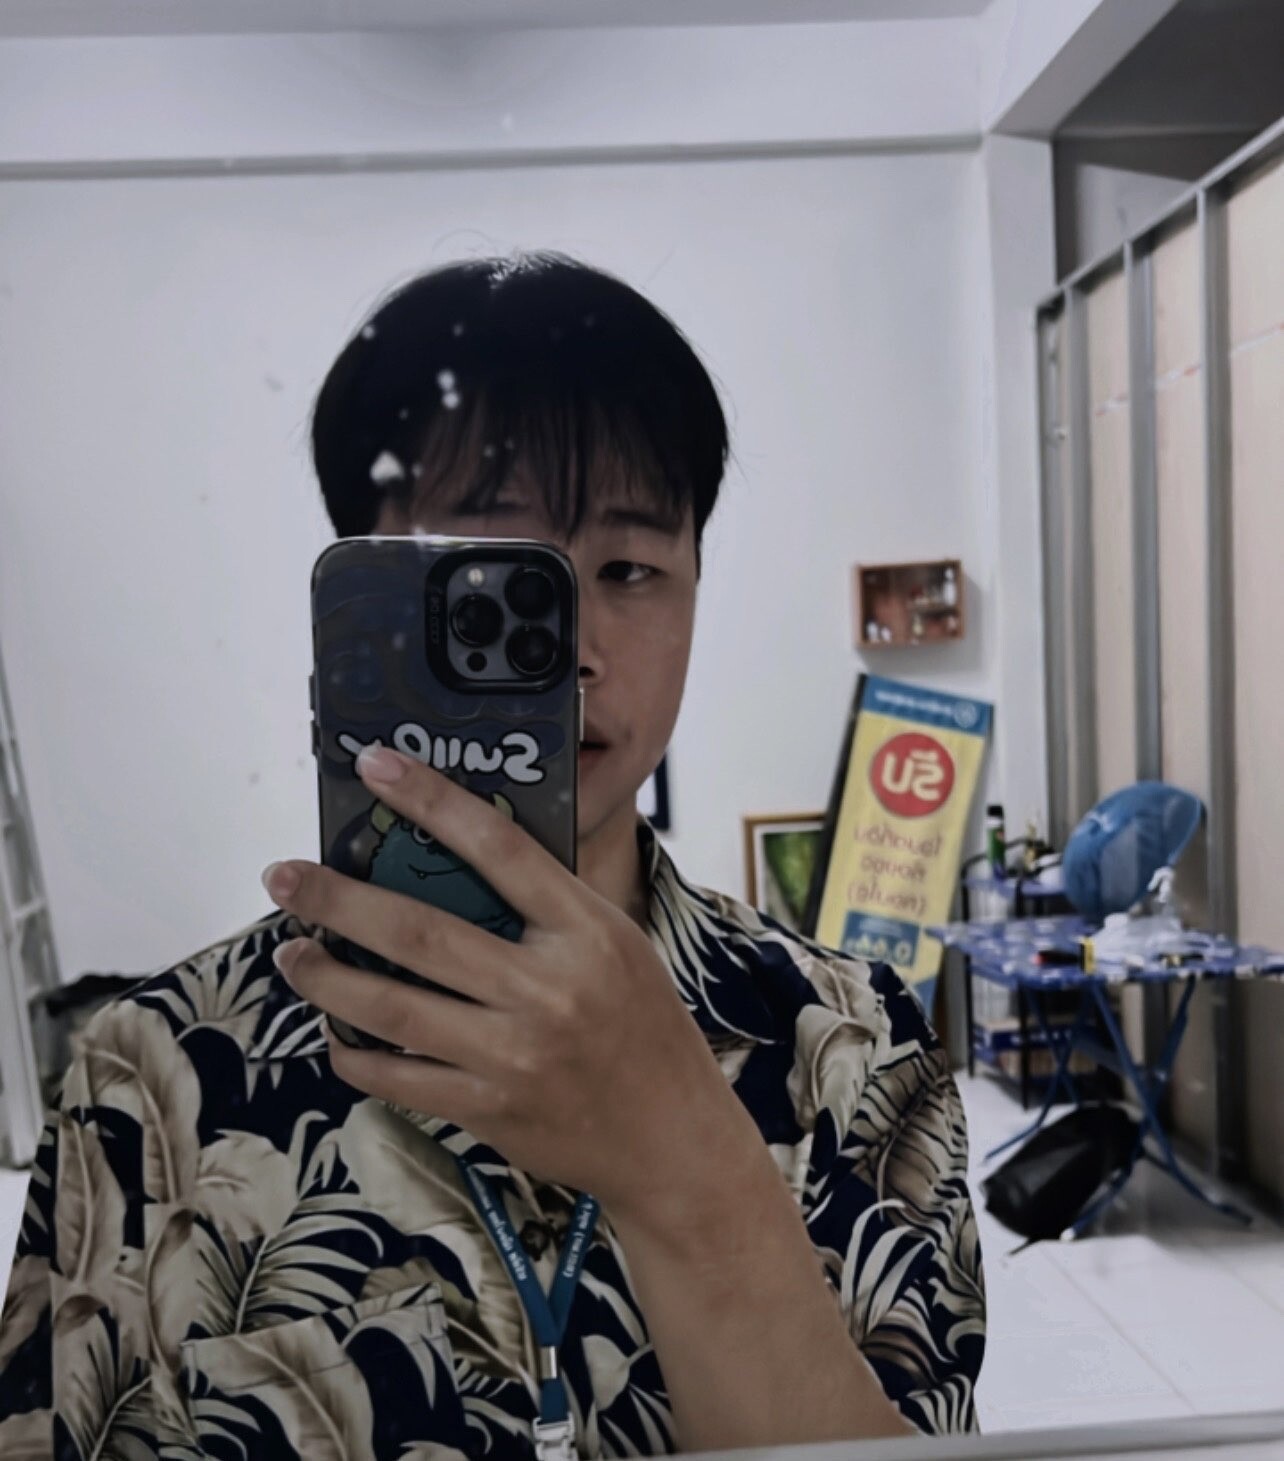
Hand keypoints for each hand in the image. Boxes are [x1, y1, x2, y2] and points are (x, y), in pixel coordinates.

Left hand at [261, 745, 749, 1217]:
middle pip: (419, 933)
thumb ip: (550, 903)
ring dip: (327, 978)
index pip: (499, 847)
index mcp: (585, 931)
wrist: (670, 1136)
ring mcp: (513, 1055)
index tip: (378, 766)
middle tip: (285, 877)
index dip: (432, 799)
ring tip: (292, 954)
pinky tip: (335, 1033)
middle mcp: (547, 989)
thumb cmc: (643, 1024)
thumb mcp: (617, 941)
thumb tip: (463, 852)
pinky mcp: (488, 1109)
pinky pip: (399, 1078)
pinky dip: (355, 1053)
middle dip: (337, 900)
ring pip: (392, 1009)